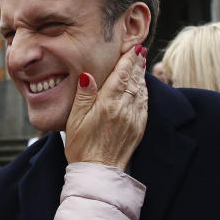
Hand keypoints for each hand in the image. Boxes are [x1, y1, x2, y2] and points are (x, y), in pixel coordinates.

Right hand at [64, 45, 147, 168]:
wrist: (98, 171)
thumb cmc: (82, 146)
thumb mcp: (75, 119)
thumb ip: (84, 95)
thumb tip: (88, 74)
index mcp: (108, 104)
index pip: (121, 75)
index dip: (127, 60)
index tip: (132, 48)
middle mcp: (124, 108)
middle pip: (133, 79)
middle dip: (136, 63)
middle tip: (139, 50)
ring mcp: (134, 118)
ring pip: (141, 90)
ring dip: (141, 75)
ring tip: (141, 64)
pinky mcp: (138, 128)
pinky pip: (144, 104)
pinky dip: (144, 92)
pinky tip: (142, 87)